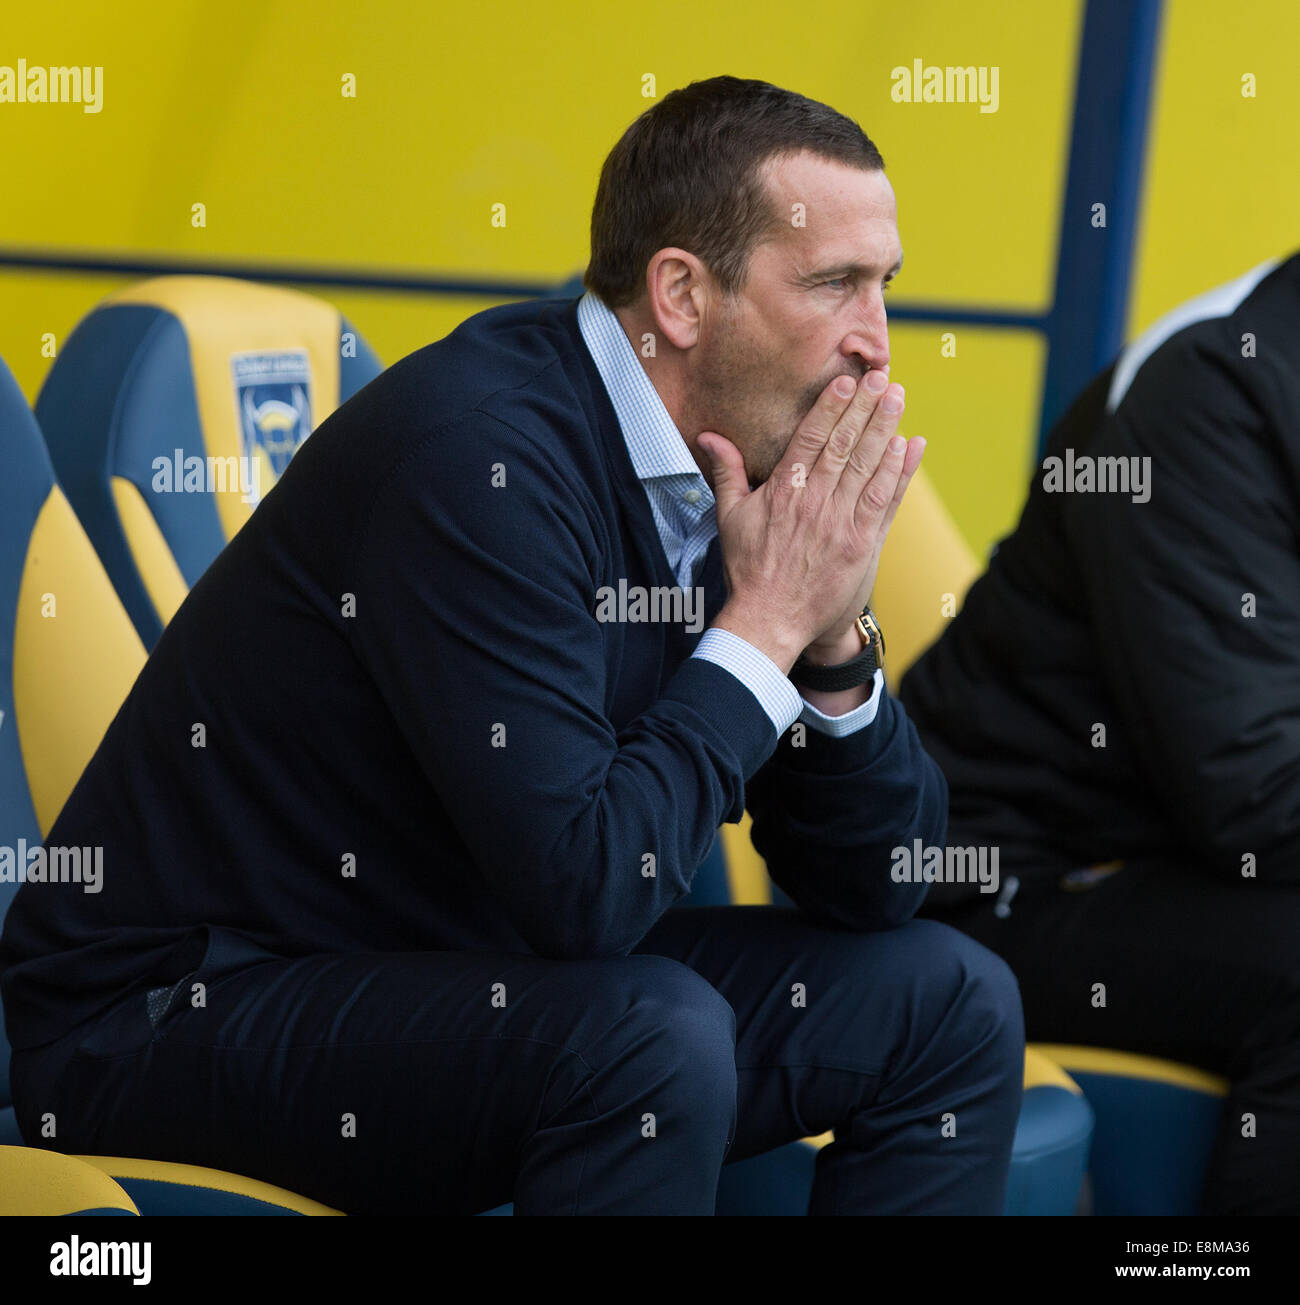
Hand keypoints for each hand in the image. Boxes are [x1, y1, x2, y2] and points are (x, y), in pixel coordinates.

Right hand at [699, 369, 922, 672]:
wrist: (770, 620)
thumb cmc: (748, 569)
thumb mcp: (730, 518)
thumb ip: (727, 472)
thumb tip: (710, 437)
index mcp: (784, 492)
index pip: (810, 439)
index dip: (831, 408)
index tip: (847, 382)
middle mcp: (815, 502)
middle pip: (845, 444)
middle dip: (865, 407)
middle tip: (881, 377)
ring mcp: (842, 523)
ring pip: (868, 466)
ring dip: (886, 429)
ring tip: (897, 399)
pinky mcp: (862, 545)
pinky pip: (884, 500)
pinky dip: (899, 472)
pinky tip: (910, 446)